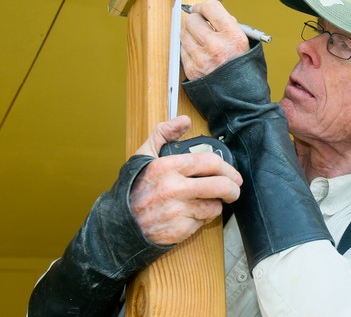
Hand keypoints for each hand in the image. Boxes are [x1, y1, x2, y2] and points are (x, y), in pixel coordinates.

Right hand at [130, 115, 242, 244]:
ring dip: (214, 205)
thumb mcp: (144, 156)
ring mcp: (176, 211)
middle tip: (233, 191)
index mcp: (168, 167)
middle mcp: (173, 188)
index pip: (210, 162)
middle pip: (220, 186)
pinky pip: (202, 223)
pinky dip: (201, 220)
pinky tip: (190, 216)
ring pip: (214, 207)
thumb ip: (164, 133)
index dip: (228, 168)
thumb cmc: (133, 188)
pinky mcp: (178, 230)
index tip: (233, 175)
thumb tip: (185, 120)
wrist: (117, 225)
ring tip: (204, 203)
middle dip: (233, 190)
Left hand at [180, 0, 249, 79]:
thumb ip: (231, 27)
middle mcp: (216, 46)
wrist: (242, 99)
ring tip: (200, 42)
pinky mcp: (192, 70)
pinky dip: (188, 50)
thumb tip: (215, 17)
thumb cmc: (245, 72)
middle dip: (196, 21)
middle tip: (201, 26)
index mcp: (233, 37)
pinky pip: (182, 50)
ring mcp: (202, 58)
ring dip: (190, 35)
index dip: (204, 7)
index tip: (202, 10)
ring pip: (184, 34)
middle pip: (193, 20)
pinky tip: (199, 55)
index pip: (211, 8)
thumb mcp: (247, 45)